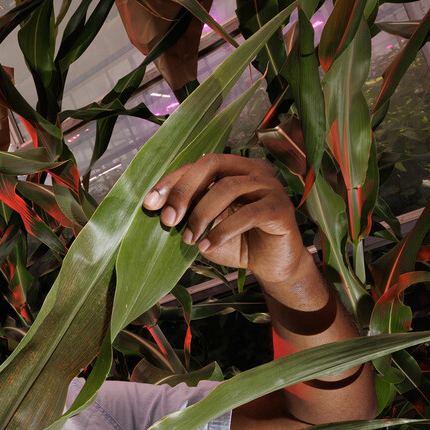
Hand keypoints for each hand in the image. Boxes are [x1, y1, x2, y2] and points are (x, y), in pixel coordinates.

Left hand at [142, 154, 308, 283]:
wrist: (271, 265)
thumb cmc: (235, 242)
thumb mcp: (205, 226)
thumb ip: (187, 213)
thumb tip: (157, 208)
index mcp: (234, 167)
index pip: (197, 165)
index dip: (171, 181)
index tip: (149, 203)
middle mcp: (253, 170)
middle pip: (212, 164)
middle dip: (184, 191)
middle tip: (168, 220)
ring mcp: (270, 186)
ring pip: (228, 187)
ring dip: (201, 215)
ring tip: (188, 239)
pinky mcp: (280, 208)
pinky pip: (248, 214)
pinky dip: (222, 231)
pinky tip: (206, 247)